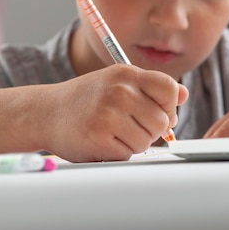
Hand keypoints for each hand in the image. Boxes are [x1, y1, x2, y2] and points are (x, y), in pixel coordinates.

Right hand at [38, 64, 187, 161]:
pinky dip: (118, 153)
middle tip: (127, 125)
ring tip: (113, 133)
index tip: (156, 112)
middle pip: (162, 122)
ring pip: (147, 141)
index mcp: (127, 74)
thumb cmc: (86, 99)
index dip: (168, 106)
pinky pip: (128, 155)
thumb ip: (151, 88)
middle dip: (150, 130)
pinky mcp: (98, 138)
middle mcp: (119, 91)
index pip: (170, 89)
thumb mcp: (117, 82)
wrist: (46, 112)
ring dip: (134, 143)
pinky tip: (102, 141)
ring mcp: (108, 114)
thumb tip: (183, 94)